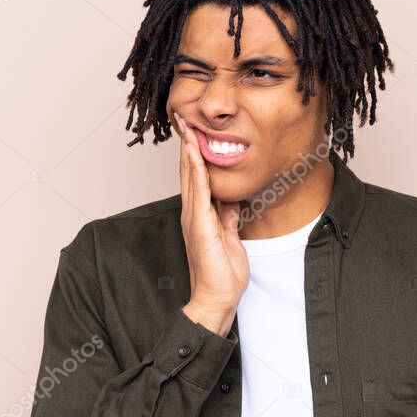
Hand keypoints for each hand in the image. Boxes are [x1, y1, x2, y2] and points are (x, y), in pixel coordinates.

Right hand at [173, 112, 248, 336]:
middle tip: (184, 119)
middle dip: (187, 145)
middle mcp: (193, 213)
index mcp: (200, 215)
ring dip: (188, 151)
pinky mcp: (200, 226)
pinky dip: (196, 171)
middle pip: (188, 171)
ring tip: (187, 127)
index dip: (194, 154)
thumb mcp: (231, 238)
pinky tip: (195, 154)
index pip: (196, 178)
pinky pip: (198, 193)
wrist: (217, 298)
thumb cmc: (223, 274)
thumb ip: (228, 218)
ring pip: (190, 177)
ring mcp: (194, 219)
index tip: (194, 132)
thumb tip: (231, 201)